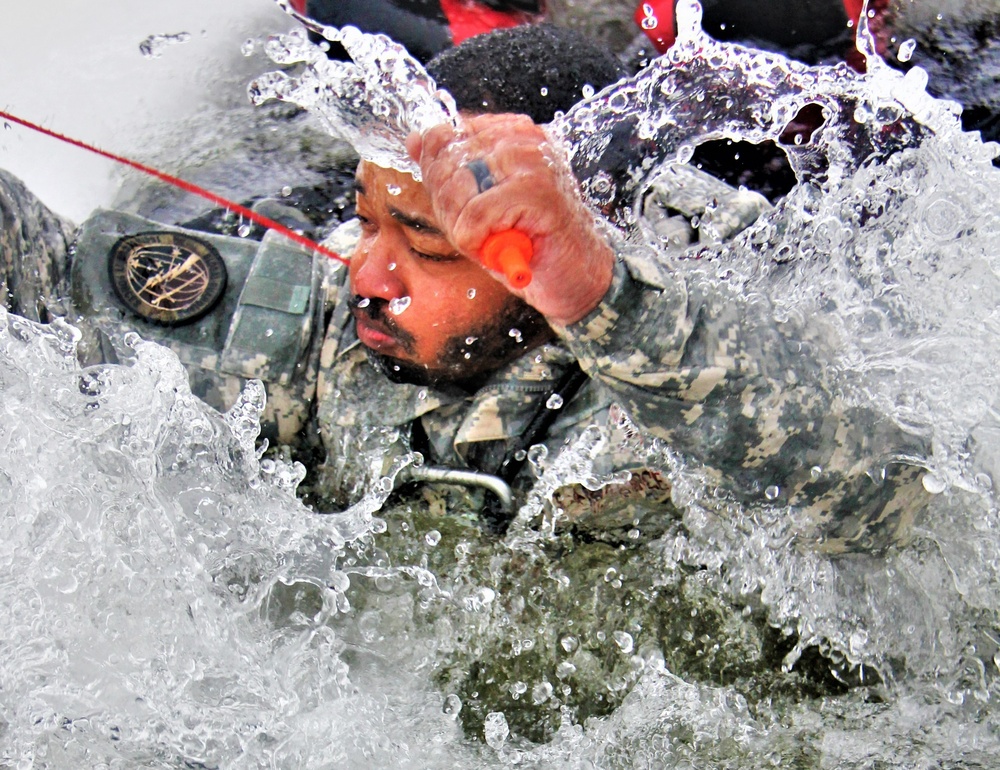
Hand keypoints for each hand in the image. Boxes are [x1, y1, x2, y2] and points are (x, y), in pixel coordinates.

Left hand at [406, 113, 614, 326]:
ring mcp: (533, 159)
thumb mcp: (480, 203)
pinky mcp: (537, 189)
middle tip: (478, 231)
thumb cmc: (532, 243)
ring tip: (494, 238)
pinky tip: (501, 246)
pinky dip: (478, 240)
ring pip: (458, 187)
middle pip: (447, 162)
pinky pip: (475, 215)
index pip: (444, 138)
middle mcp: (524, 137)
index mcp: (511, 132)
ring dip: (465, 225)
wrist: (578, 278)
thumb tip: (417, 139)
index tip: (463, 209)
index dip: (441, 181)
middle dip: (450, 207)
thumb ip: (450, 170)